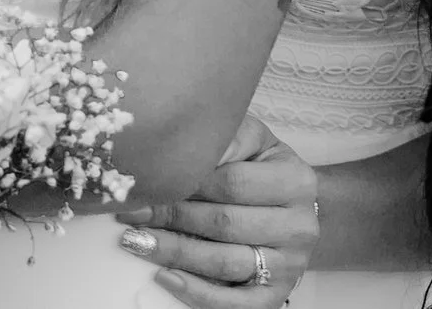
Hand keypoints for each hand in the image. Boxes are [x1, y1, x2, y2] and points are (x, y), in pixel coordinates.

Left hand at [113, 115, 316, 307]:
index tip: (147, 182)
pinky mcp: (275, 296)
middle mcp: (300, 226)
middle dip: (171, 217)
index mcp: (296, 181)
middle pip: (224, 224)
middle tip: (131, 211)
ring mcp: (290, 266)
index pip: (233, 183)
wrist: (292, 211)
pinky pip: (234, 303)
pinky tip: (165, 276)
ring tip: (136, 241)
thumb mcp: (253, 142)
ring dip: (174, 253)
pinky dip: (196, 292)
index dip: (186, 183)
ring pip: (224, 263)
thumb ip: (226, 139)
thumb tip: (182, 148)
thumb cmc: (262, 170)